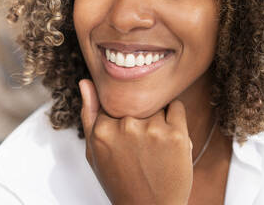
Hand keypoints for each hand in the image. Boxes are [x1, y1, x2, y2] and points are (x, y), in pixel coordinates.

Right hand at [79, 79, 192, 204]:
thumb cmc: (121, 181)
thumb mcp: (95, 151)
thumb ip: (89, 114)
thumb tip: (86, 81)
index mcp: (103, 130)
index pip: (114, 99)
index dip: (123, 112)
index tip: (126, 129)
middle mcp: (125, 126)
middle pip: (136, 99)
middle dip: (140, 113)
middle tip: (141, 141)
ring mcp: (151, 129)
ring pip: (156, 102)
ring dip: (158, 115)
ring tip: (155, 144)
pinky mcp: (176, 135)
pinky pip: (177, 106)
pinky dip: (175, 117)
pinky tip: (169, 139)